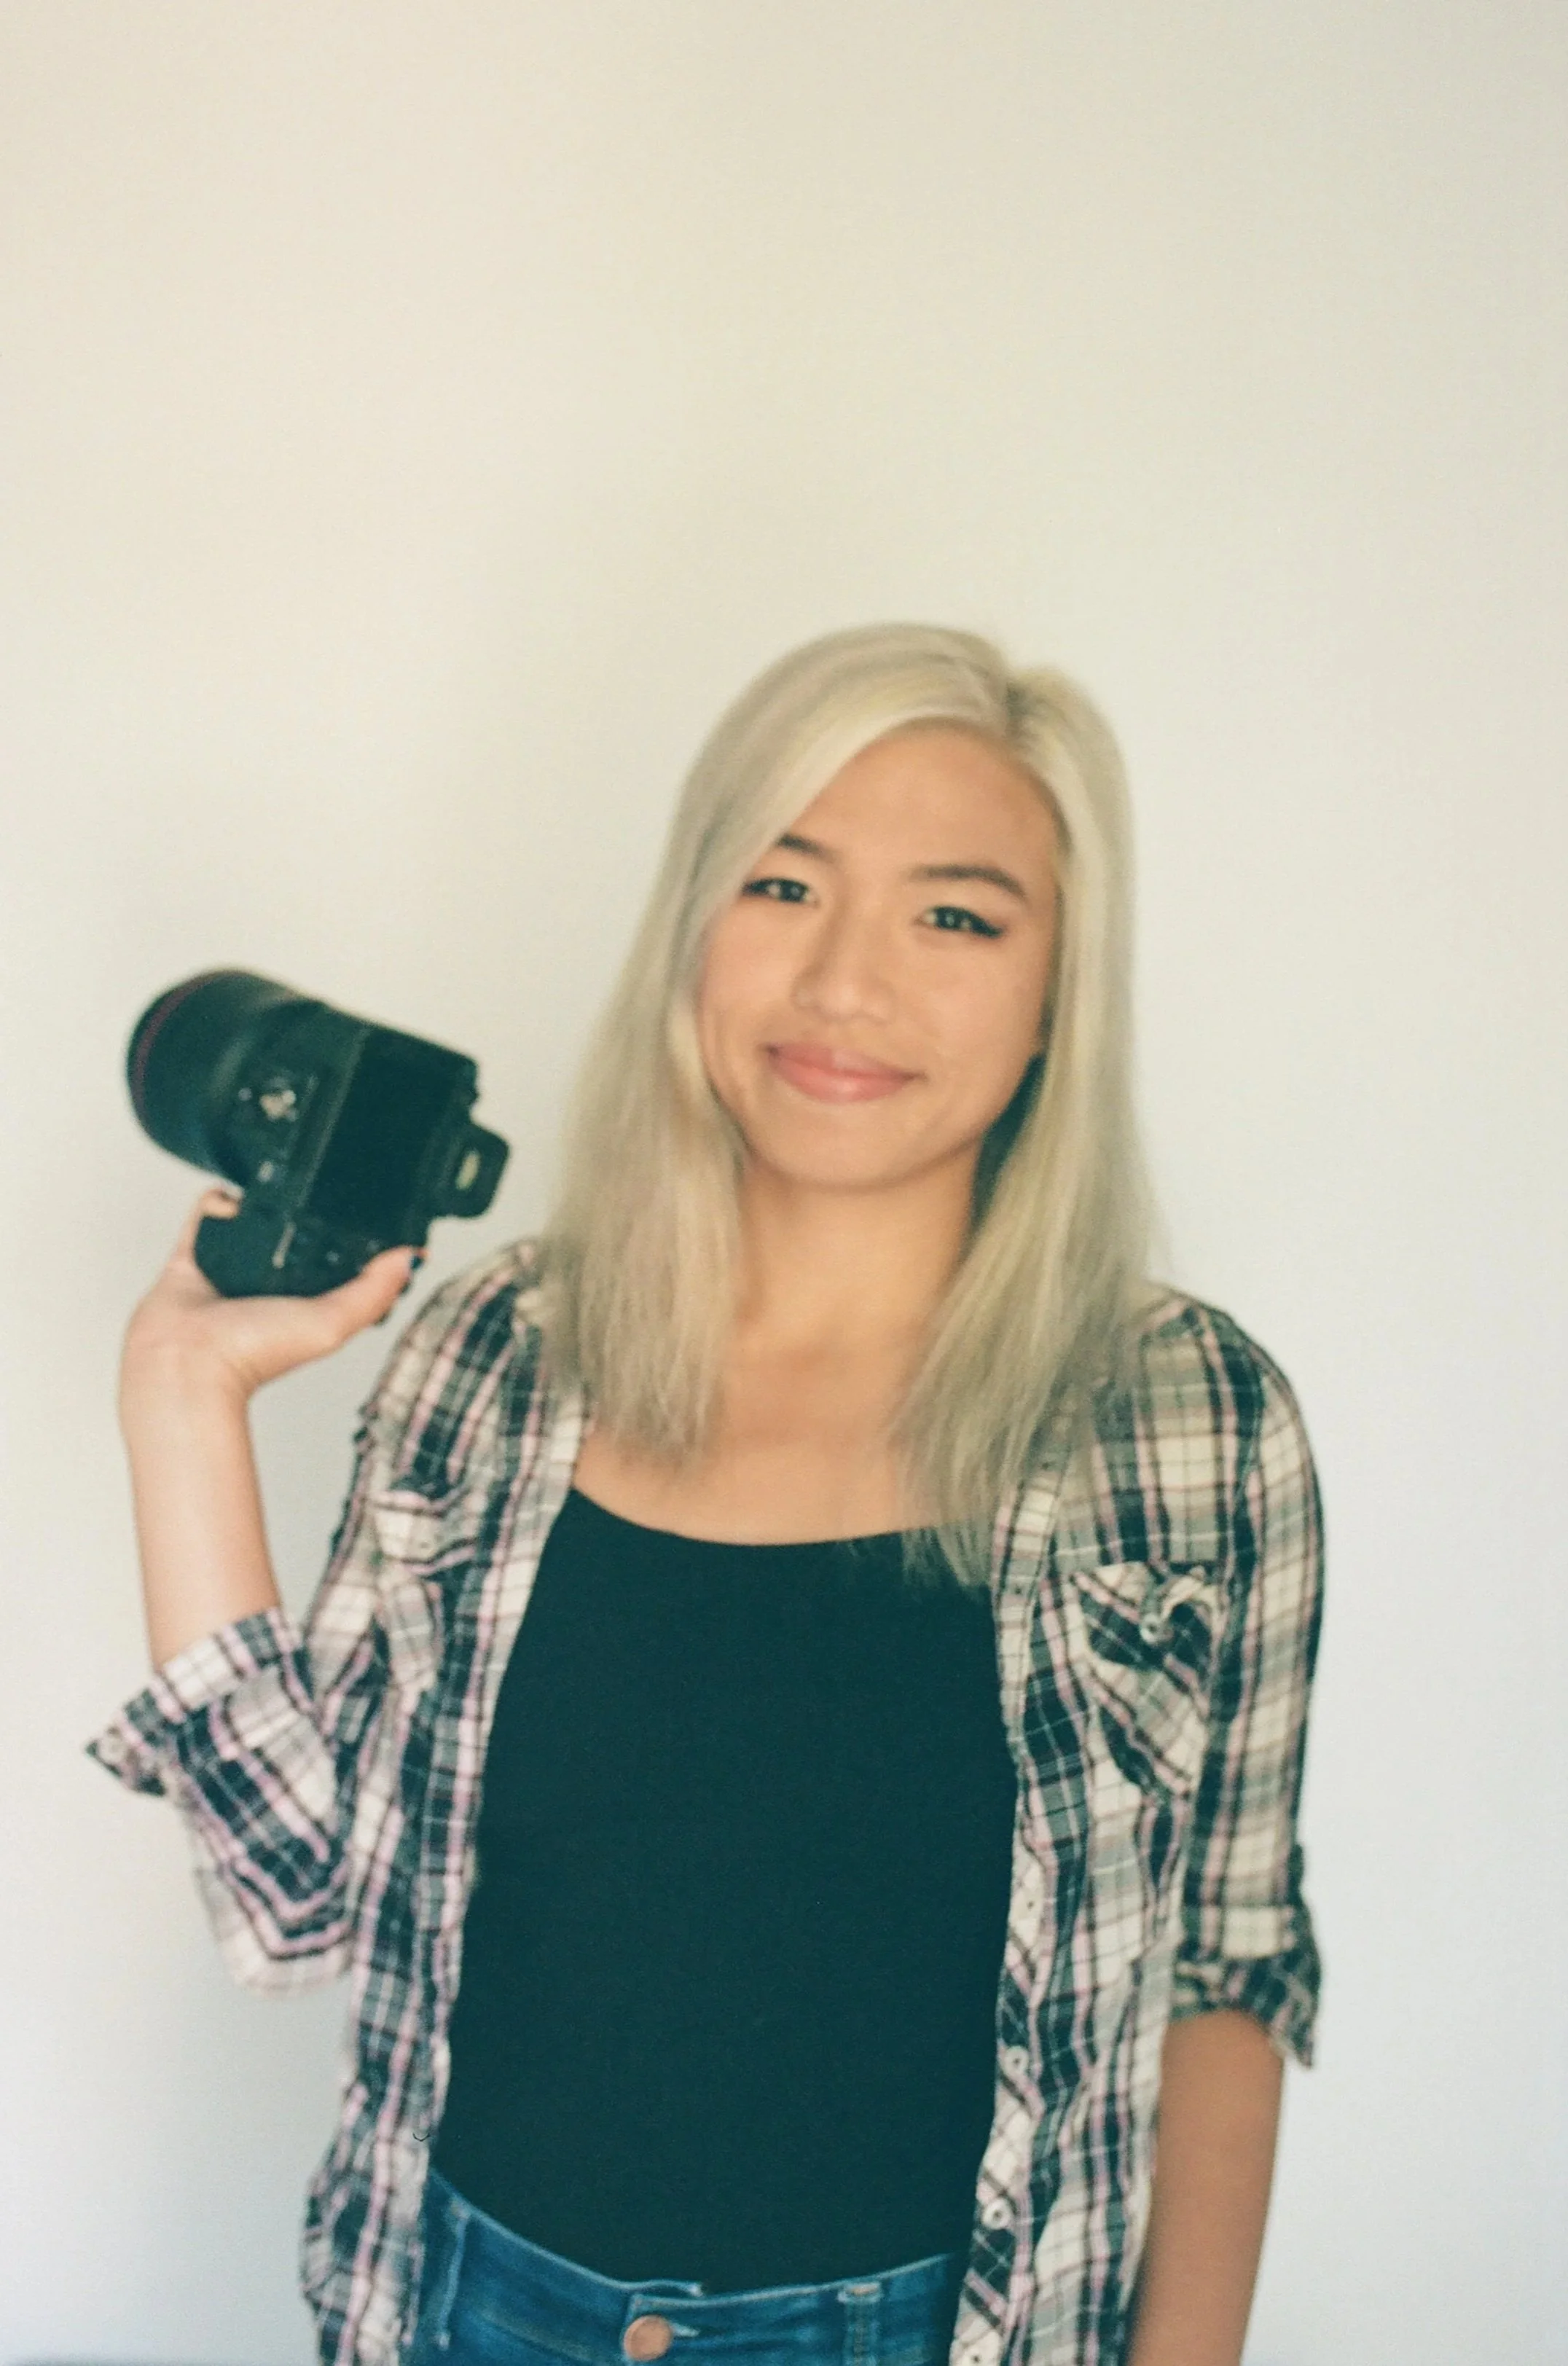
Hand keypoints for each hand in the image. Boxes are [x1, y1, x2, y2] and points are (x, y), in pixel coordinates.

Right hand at [121, 1189, 418, 1416]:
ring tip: (275, 1190)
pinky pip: (206, 1214)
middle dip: (305, 1212)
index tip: (377, 1212)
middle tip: (321, 1187)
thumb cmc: (255, 1355)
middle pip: (293, 1235)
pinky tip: (234, 1198)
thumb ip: (374, 1292)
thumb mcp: (333, 1322)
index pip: (337, 1262)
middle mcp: (268, 1283)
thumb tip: (413, 1259)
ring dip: (262, 1200)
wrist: (187, 1361)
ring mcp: (230, 1267)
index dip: (355, 1240)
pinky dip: (218, 1199)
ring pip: (251, 1219)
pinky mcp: (193, 1254)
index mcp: (304, 1299)